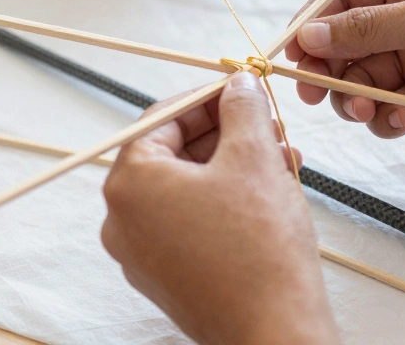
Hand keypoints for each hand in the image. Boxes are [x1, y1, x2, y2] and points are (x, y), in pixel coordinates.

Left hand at [101, 74, 337, 344]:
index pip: (163, 117)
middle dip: (227, 133)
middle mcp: (122, 219)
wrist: (273, 332)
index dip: (209, 96)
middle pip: (173, 153)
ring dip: (233, 166)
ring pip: (187, 188)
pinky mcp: (165, 277)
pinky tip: (269, 194)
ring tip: (282, 159)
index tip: (242, 88)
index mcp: (129, 183)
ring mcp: (140, 253)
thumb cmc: (259, 250)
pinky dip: (225, 202)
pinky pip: (190, 222)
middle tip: (268, 124)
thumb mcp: (255, 157)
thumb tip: (239, 84)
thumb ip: (243, 108)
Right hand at [285, 0, 404, 138]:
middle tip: (314, 93)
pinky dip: (387, 120)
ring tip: (366, 110)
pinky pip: (391, 112)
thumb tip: (306, 35)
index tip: (288, 55)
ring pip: (362, 83)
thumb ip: (367, 29)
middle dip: (327, 69)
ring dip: (355, 99)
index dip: (311, 24)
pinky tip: (402, 120)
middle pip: (343, 45)